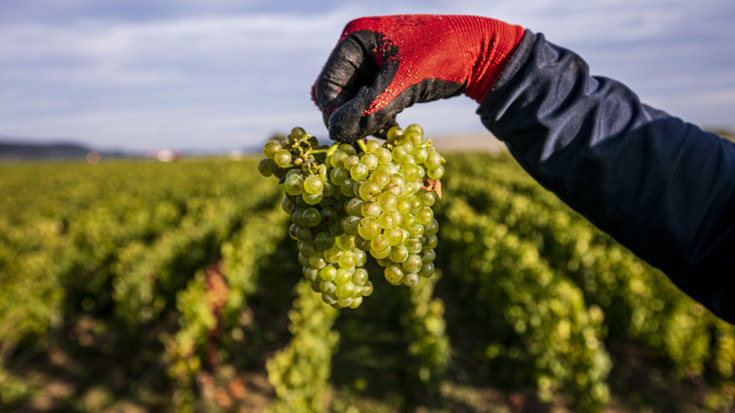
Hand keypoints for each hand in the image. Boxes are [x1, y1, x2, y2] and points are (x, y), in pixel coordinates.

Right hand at [312, 14, 523, 142]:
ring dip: (367, 121)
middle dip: (353, 118)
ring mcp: (375, 62)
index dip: (335, 115)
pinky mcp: (389, 76)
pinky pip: (372, 102)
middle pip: (340, 95)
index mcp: (355, 39)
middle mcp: (360, 48)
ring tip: (386, 133)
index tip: (351, 138)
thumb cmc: (441, 59)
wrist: (482, 53)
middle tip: (369, 140)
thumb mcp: (401, 85)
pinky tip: (393, 128)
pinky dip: (379, 117)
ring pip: (356, 102)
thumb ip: (368, 110)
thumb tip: (336, 135)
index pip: (328, 85)